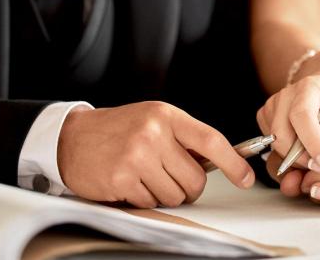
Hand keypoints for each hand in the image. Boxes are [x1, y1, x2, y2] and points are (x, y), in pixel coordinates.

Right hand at [57, 101, 254, 207]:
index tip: (246, 178)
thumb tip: (221, 162)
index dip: (234, 163)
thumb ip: (184, 138)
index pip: (210, 140)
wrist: (72, 138)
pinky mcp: (122, 179)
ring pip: (175, 196)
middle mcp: (153, 133)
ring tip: (145, 175)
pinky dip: (143, 198)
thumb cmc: (119, 130)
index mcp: (166, 116)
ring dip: (164, 193)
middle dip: (188, 187)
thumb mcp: (154, 120)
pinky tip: (129, 181)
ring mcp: (137, 156)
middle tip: (169, 176)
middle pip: (195, 180)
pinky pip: (151, 203)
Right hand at [256, 52, 319, 171]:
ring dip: (299, 162)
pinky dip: (292, 161)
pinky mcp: (266, 121)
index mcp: (308, 87)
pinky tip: (310, 155)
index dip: (312, 143)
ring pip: (277, 148)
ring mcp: (272, 109)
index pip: (302, 116)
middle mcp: (284, 97)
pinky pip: (274, 151)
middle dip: (304, 160)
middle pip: (282, 137)